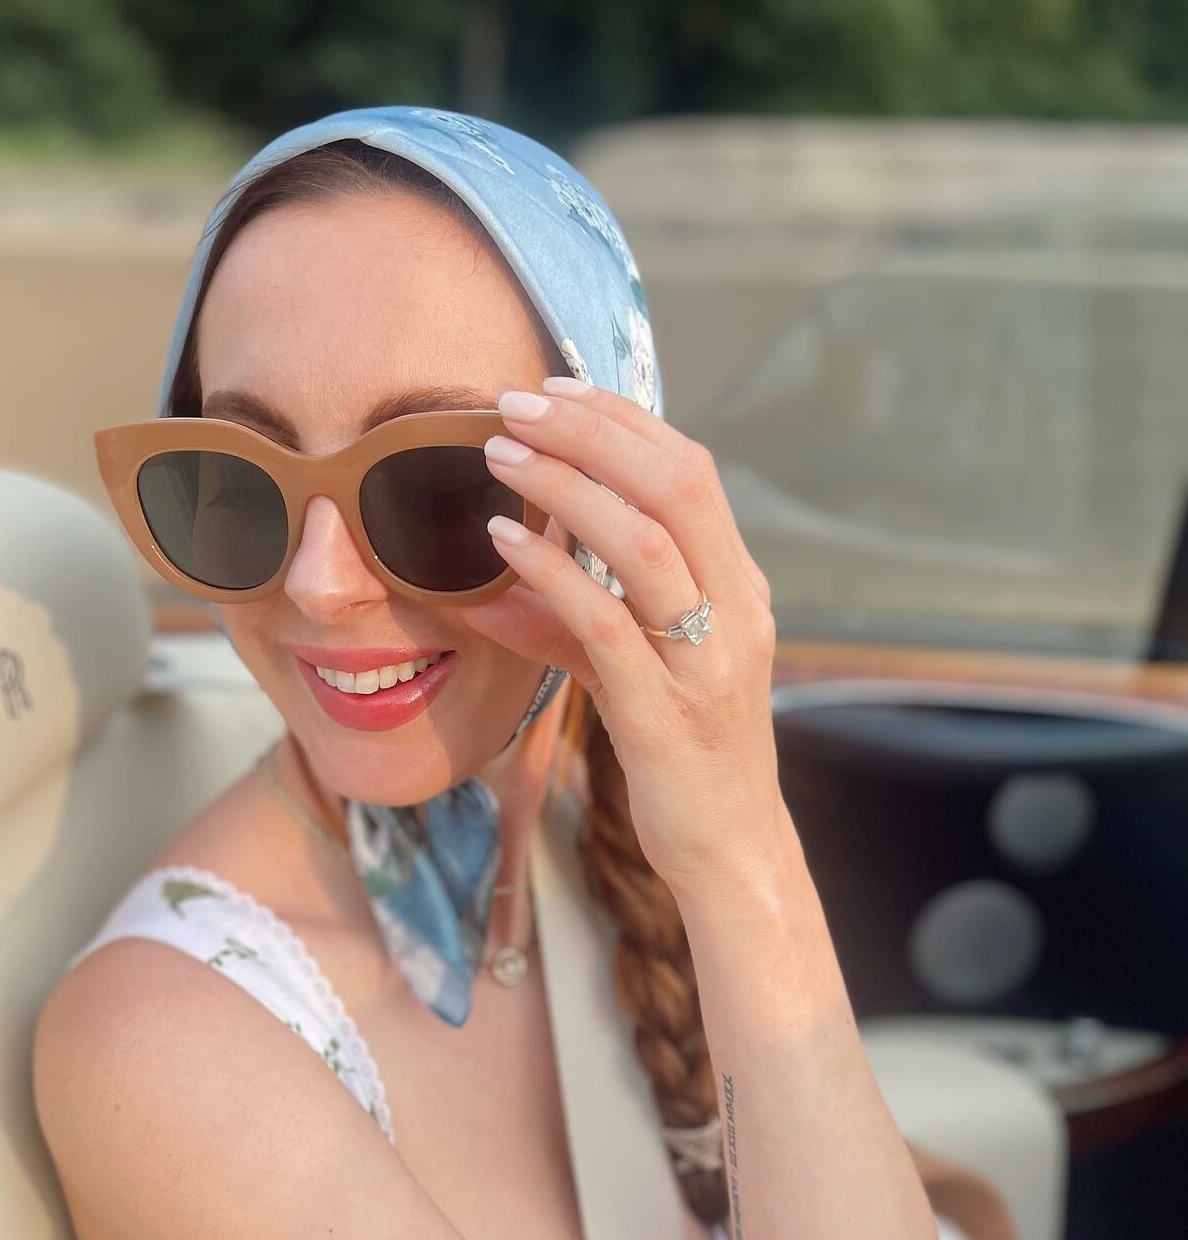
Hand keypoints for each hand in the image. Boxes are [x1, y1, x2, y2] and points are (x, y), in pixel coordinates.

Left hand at [461, 375, 785, 892]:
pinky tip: (503, 546)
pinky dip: (552, 575)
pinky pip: (606, 626)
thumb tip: (500, 581)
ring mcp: (706, 664)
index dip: (621, 419)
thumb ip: (577, 623)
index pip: (690, 471)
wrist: (729, 850)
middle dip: (590, 431)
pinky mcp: (665, 716)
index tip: (554, 389)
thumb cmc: (683, 756)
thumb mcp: (634, 674)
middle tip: (515, 404)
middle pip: (676, 485)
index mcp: (739, 588)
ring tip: (501, 458)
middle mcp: (737, 612)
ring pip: (645, 543)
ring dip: (566, 486)